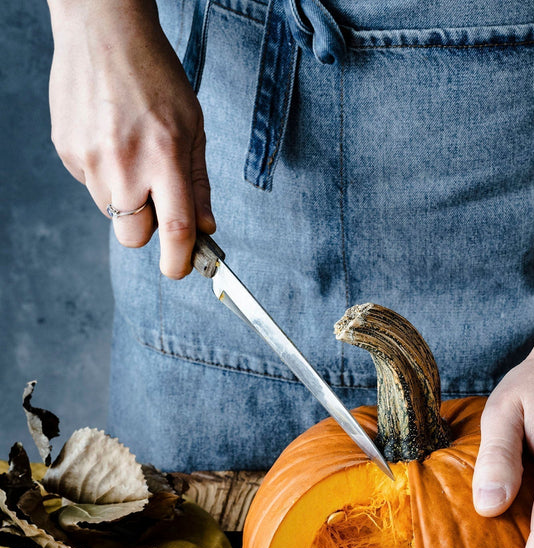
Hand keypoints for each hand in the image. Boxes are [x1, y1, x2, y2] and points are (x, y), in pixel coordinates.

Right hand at [47, 0, 214, 277]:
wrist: (103, 31)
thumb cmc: (156, 76)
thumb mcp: (193, 128)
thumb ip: (198, 184)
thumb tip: (205, 228)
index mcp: (164, 157)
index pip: (175, 229)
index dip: (180, 261)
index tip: (182, 269)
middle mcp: (123, 163)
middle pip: (133, 237)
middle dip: (148, 232)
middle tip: (158, 203)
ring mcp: (88, 158)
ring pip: (112, 212)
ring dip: (126, 199)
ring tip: (133, 154)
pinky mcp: (66, 151)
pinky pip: (90, 185)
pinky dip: (105, 175)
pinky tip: (111, 140)